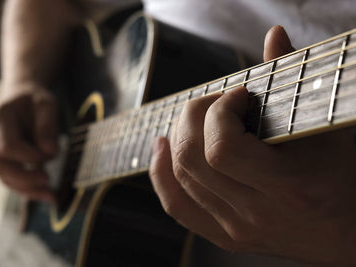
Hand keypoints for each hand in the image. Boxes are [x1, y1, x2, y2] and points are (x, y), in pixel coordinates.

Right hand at [0, 83, 57, 201]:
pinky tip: (44, 193)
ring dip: (26, 189)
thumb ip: (48, 126)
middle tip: (49, 181)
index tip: (52, 155)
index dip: (30, 156)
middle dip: (25, 178)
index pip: (9, 146)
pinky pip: (8, 179)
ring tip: (50, 194)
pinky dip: (25, 188)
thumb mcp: (47, 104)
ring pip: (2, 177)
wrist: (22, 98)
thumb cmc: (35, 101)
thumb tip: (50, 151)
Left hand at [150, 26, 355, 264]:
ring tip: (194, 118)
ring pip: (180, 178)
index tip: (238, 96)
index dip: (220, 112)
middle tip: (215, 103)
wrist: (348, 232)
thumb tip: (274, 36)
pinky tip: (161, 148)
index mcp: (287, 187)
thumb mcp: (325, 126)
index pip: (221, 148)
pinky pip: (177, 206)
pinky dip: (161, 174)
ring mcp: (237, 229)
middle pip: (192, 159)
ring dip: (178, 137)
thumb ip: (294, 79)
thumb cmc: (341, 176)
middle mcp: (256, 213)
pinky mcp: (225, 237)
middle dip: (194, 117)